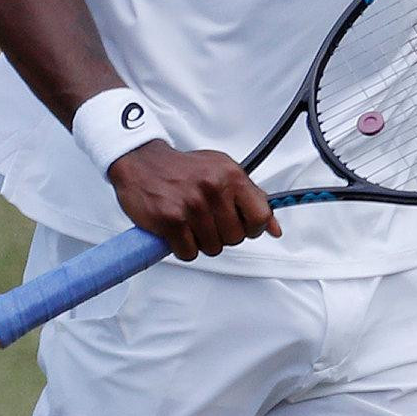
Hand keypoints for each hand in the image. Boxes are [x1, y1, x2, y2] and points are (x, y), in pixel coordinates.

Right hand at [108, 142, 278, 259]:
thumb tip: (274, 228)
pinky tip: (178, 232)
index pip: (261, 217)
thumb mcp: (223, 172)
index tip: (241, 225)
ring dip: (202, 242)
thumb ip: (252, 198)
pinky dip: (183, 248)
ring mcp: (192, 205)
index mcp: (231, 176)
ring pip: (213, 248)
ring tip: (192, 224)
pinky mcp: (171, 220)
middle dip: (223, 235)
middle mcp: (213, 188)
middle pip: (236, 238)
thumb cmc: (183, 170)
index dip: (252, 228)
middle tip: (208, 221)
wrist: (142, 162)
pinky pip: (189, 253)